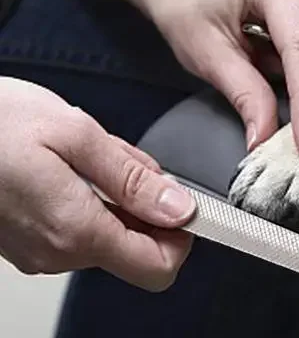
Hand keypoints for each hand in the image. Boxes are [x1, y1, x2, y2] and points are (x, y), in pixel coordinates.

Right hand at [0, 78, 195, 289]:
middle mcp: (58, 252)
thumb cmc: (0, 123)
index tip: (189, 201)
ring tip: (92, 155)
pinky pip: (81, 227)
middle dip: (148, 203)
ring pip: (111, 234)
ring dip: (120, 196)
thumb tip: (179, 208)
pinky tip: (74, 165)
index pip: (157, 267)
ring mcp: (40, 251)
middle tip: (126, 159)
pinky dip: (94, 198)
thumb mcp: (78, 135)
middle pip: (137, 248)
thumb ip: (133, 178)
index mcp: (76, 229)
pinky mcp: (29, 240)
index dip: (184, 235)